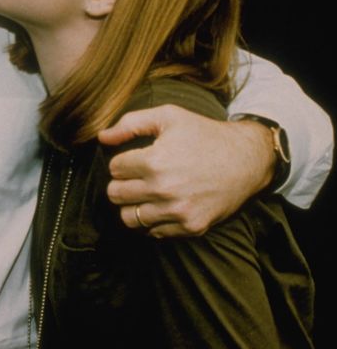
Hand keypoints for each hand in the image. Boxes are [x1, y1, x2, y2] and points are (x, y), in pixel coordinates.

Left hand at [99, 105, 274, 237]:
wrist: (246, 159)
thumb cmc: (204, 134)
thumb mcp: (168, 116)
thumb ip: (130, 123)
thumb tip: (102, 137)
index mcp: (154, 161)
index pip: (114, 169)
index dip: (122, 162)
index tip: (135, 159)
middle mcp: (163, 189)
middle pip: (116, 195)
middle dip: (121, 184)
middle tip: (135, 177)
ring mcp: (178, 211)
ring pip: (129, 217)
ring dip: (132, 205)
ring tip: (144, 193)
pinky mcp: (191, 226)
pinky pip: (154, 232)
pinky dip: (152, 221)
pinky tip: (161, 205)